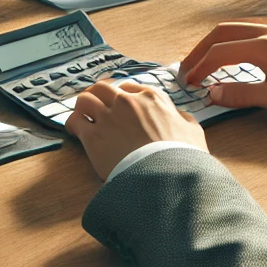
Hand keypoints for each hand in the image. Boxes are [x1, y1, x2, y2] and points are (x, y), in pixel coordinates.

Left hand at [64, 80, 206, 180]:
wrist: (169, 179)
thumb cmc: (184, 158)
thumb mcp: (193, 132)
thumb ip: (182, 119)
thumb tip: (177, 116)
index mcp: (151, 98)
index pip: (128, 87)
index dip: (122, 95)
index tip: (118, 103)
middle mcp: (126, 102)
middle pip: (103, 88)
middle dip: (98, 95)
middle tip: (96, 104)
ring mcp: (108, 117)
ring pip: (85, 99)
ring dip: (83, 106)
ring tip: (83, 115)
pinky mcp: (93, 136)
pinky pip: (74, 120)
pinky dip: (72, 123)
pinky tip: (74, 130)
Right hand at [179, 22, 266, 118]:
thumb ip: (242, 95)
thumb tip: (213, 93)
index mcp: (261, 47)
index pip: (218, 53)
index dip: (200, 67)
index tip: (189, 81)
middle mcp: (265, 32)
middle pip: (220, 33)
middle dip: (199, 49)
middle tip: (187, 66)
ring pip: (234, 27)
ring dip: (214, 41)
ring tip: (203, 56)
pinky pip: (248, 27)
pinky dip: (230, 36)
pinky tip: (232, 46)